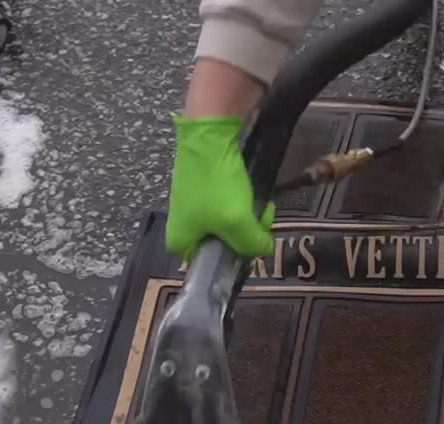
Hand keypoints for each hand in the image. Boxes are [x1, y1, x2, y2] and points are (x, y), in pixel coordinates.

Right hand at [164, 115, 274, 261]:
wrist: (208, 137)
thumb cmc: (217, 185)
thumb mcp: (237, 223)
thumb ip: (252, 245)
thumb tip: (263, 249)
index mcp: (181, 244)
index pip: (216, 266)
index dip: (239, 256)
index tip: (254, 241)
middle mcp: (183, 230)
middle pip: (226, 245)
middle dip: (249, 233)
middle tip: (261, 216)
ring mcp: (194, 209)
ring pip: (232, 225)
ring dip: (250, 217)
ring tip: (261, 204)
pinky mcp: (205, 192)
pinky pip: (230, 208)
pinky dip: (245, 203)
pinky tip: (254, 195)